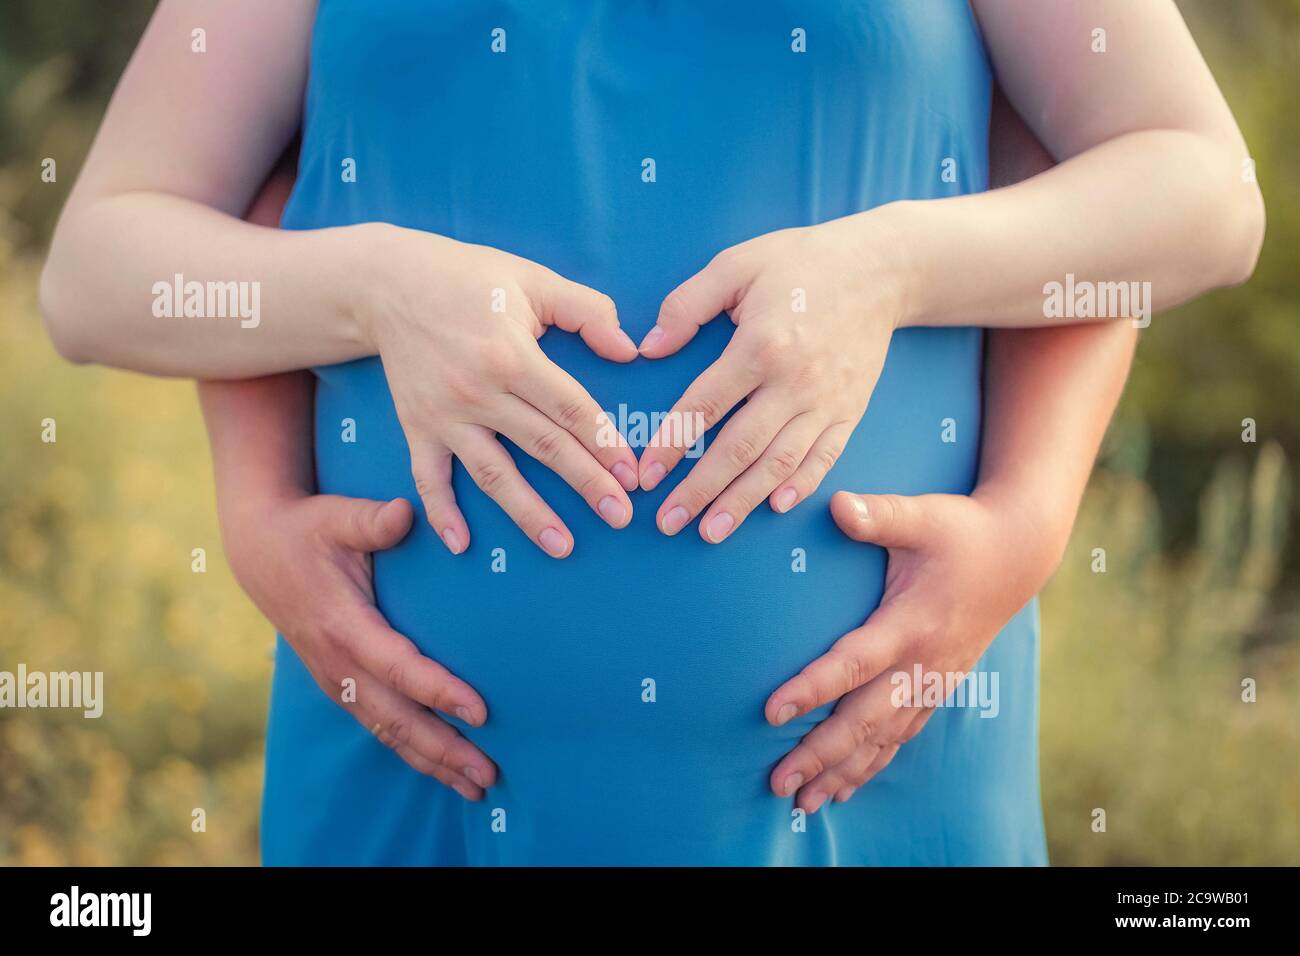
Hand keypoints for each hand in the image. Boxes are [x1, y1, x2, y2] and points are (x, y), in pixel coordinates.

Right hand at [222, 491, 496, 799]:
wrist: (259, 549)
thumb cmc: (308, 529)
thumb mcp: (336, 517)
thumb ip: (372, 520)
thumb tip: (404, 513)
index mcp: (342, 624)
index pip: (397, 667)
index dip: (438, 691)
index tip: (480, 711)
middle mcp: (337, 661)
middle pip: (395, 718)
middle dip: (444, 749)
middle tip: (489, 774)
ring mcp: (335, 678)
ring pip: (386, 731)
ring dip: (431, 761)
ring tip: (477, 787)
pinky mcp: (338, 683)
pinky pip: (377, 725)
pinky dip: (411, 750)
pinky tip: (443, 768)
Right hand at [359, 226, 641, 556]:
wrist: (387, 282)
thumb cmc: (469, 278)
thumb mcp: (532, 280)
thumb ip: (587, 310)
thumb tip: (630, 349)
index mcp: (511, 355)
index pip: (569, 409)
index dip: (604, 442)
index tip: (631, 473)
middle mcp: (477, 391)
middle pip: (542, 447)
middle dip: (586, 484)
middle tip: (620, 516)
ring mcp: (444, 415)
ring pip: (493, 473)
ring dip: (529, 513)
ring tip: (563, 546)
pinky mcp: (416, 426)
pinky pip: (428, 477)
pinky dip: (442, 512)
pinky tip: (462, 544)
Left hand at [636, 216, 903, 541]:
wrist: (882, 269)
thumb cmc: (801, 262)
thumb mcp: (736, 264)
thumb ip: (686, 304)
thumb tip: (649, 348)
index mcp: (760, 345)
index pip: (705, 406)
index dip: (672, 444)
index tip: (647, 475)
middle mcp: (794, 382)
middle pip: (739, 448)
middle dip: (701, 490)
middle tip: (669, 522)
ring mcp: (827, 401)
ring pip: (779, 463)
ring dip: (743, 502)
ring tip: (711, 531)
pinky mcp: (851, 410)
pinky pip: (824, 457)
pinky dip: (800, 486)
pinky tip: (774, 507)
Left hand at [764, 489, 1063, 811]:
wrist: (1017, 555)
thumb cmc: (960, 531)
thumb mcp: (922, 516)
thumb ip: (878, 515)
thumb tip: (836, 504)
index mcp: (911, 623)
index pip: (854, 663)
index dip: (813, 688)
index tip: (773, 712)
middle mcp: (922, 663)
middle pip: (865, 721)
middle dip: (821, 755)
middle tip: (778, 783)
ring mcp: (933, 682)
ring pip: (884, 740)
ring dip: (843, 773)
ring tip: (803, 804)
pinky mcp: (937, 688)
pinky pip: (902, 738)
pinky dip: (873, 766)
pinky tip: (845, 789)